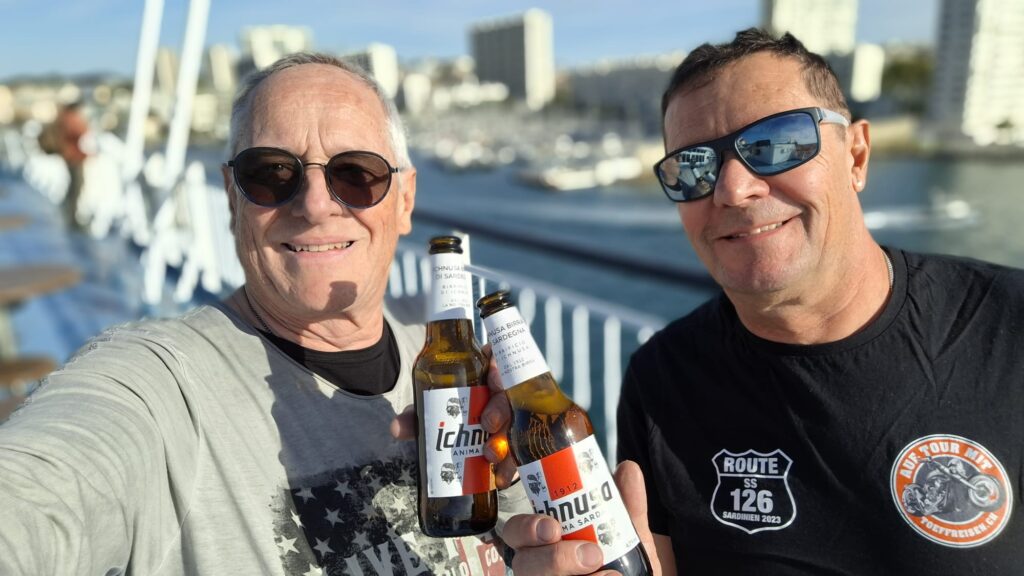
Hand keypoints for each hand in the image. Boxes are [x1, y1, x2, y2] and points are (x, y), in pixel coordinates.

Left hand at [390, 344, 516, 486]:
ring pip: (520, 425)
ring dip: (507, 440)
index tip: (493, 382)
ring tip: (490, 457)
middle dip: (501, 410)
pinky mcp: (519, 443)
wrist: (456, 435)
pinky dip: (511, 466)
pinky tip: (500, 478)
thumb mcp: (430, 412)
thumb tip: (396, 428)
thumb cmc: (446, 413)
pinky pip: (522, 452)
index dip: (501, 370)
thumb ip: (415, 417)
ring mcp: (515, 419)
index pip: (500, 364)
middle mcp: (504, 393)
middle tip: (486, 426)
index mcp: (486, 374)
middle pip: (513, 395)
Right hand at [498, 461, 662, 575]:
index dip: (526, 528)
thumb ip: (627, 507)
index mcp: (544, 545)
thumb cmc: (624, 570)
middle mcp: (537, 572)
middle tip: (591, 555)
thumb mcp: (630, 541)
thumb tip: (627, 468)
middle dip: (554, 558)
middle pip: (522, 564)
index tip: (553, 527)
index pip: (515, 532)